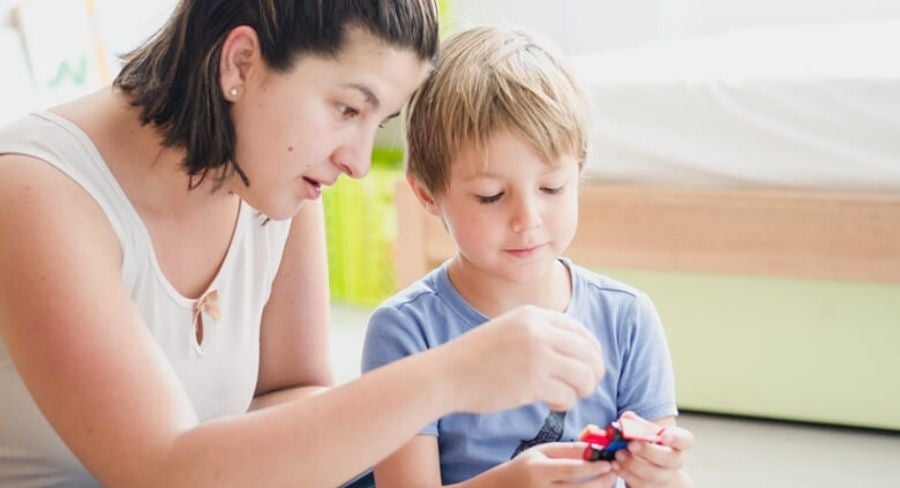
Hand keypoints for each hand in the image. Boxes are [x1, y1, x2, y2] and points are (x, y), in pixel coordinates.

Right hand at [438, 305, 604, 413]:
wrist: (447, 374)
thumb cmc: (476, 357)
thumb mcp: (509, 328)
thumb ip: (539, 332)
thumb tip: (577, 349)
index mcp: (533, 315)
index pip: (581, 332)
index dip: (593, 352)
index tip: (590, 366)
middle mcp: (538, 331)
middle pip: (589, 353)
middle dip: (593, 373)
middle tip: (585, 386)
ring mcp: (537, 356)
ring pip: (585, 375)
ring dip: (583, 390)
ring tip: (569, 396)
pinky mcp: (533, 383)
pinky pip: (568, 395)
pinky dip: (566, 403)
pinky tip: (552, 404)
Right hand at [503, 442, 617, 487]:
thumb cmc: (526, 466)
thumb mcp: (542, 451)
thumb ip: (568, 450)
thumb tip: (595, 448)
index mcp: (538, 471)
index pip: (570, 471)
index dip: (592, 468)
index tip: (608, 463)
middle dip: (601, 482)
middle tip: (614, 472)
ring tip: (608, 480)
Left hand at [612, 426, 693, 486]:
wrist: (648, 465)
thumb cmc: (646, 441)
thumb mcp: (643, 429)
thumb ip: (634, 422)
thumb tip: (626, 418)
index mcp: (677, 443)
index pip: (685, 440)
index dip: (676, 438)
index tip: (663, 435)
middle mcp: (675, 461)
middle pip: (669, 459)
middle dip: (648, 451)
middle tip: (630, 445)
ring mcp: (665, 477)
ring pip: (654, 475)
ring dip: (634, 464)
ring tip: (618, 454)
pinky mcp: (652, 487)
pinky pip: (641, 485)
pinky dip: (627, 475)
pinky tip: (616, 465)